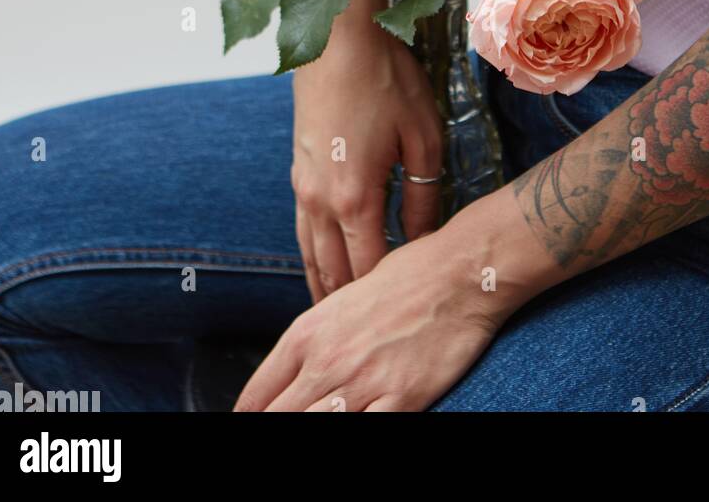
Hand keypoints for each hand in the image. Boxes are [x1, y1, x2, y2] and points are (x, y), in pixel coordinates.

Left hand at [234, 223, 500, 411]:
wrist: (460, 272)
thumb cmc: (409, 277)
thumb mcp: (346, 299)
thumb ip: (318, 337)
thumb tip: (298, 371)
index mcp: (308, 332)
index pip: (256, 395)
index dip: (249, 416)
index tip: (251, 421)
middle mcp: (327, 360)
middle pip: (277, 419)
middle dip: (273, 428)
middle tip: (275, 431)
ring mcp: (362, 383)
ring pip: (312, 428)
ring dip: (306, 431)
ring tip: (315, 427)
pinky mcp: (400, 400)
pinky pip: (363, 434)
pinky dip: (352, 436)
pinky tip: (354, 428)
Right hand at [291, 0, 442, 302]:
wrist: (337, 38)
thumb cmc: (386, 79)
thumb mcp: (423, 136)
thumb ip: (425, 195)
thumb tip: (426, 239)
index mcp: (354, 198)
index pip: (368, 270)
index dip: (384, 298)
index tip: (403, 316)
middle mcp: (320, 201)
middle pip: (333, 272)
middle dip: (351, 306)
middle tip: (370, 333)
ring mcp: (303, 187)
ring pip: (310, 256)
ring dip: (326, 287)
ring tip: (342, 316)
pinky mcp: (298, 173)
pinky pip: (302, 231)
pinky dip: (313, 257)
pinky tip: (325, 266)